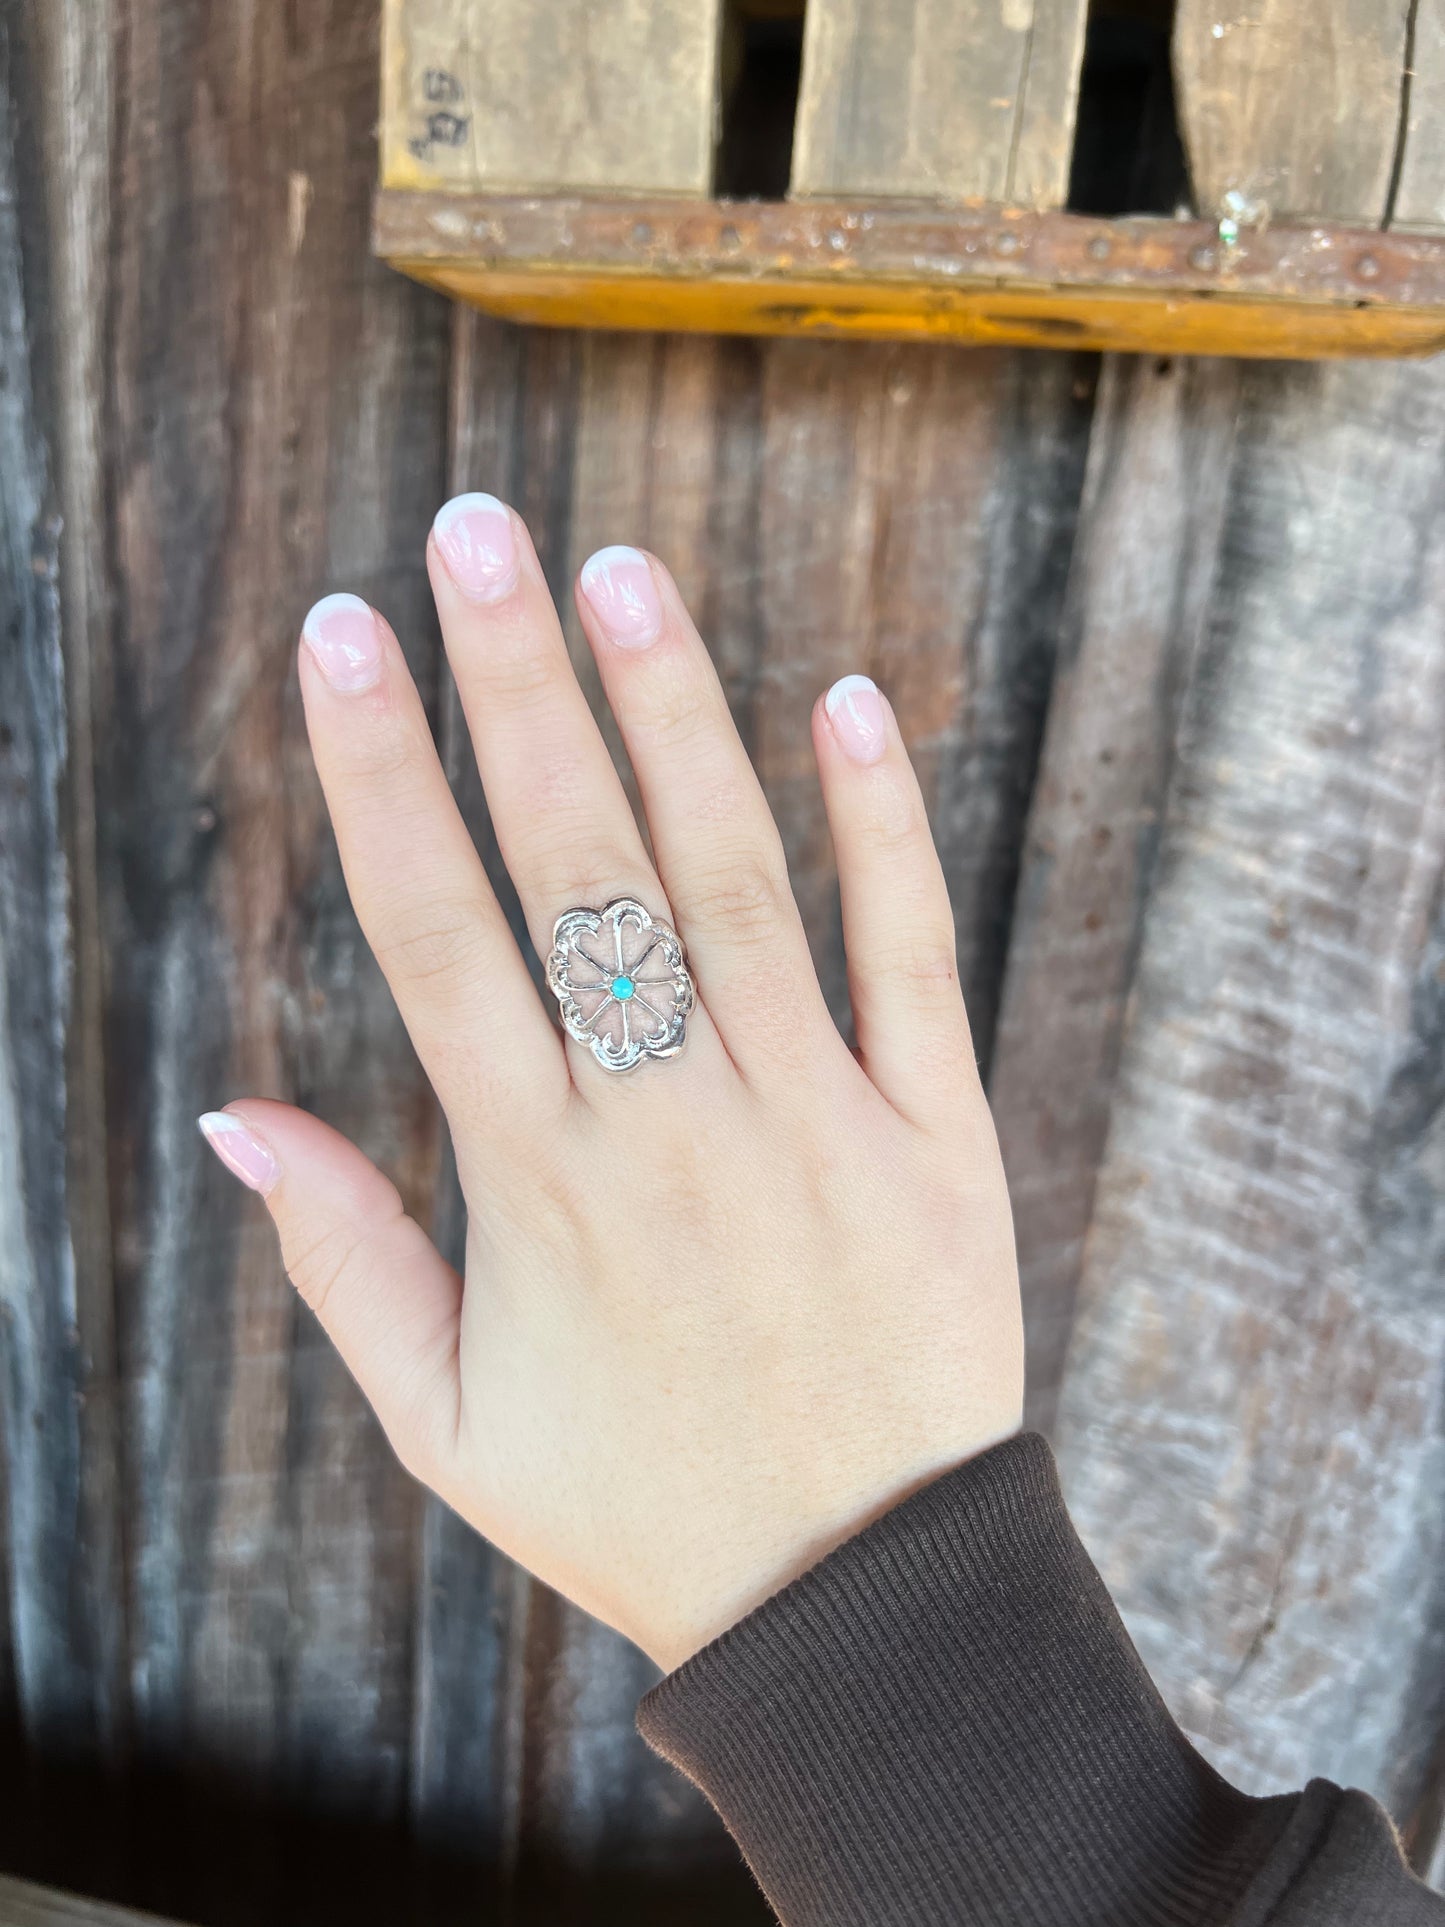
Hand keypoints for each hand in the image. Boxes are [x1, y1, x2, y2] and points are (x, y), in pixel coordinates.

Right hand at [200, 496, 1023, 1671]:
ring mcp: (814, 1123)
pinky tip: (847, 699)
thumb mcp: (451, 1426)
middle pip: (577, 870)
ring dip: (674, 718)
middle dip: (513, 689)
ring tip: (618, 574)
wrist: (859, 1608)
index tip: (343, 638)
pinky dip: (884, 827)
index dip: (381, 774)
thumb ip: (342, 1263)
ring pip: (733, 882)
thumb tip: (234, 1111)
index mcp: (537, 1189)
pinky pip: (910, 958)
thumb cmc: (635, 1505)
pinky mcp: (936, 1139)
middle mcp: (671, 1129)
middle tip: (471, 534)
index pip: (437, 937)